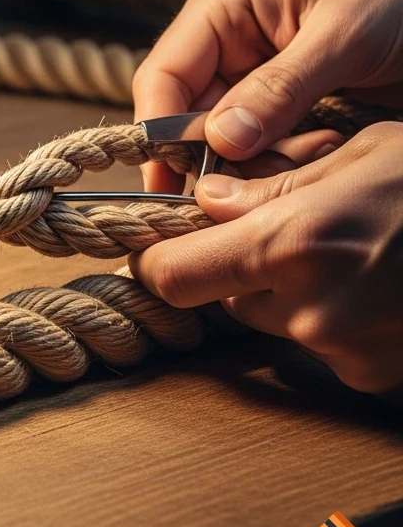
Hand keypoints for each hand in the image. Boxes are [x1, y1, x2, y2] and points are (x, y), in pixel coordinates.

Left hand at [129, 122, 402, 394]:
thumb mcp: (363, 150)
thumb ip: (273, 181)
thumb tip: (208, 198)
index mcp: (293, 243)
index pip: (171, 275)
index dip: (153, 259)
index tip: (152, 244)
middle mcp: (309, 309)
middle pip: (216, 298)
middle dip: (225, 265)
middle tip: (265, 228)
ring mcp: (344, 352)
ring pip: (265, 320)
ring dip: (278, 288)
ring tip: (336, 246)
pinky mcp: (373, 376)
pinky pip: (315, 344)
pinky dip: (323, 314)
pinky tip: (367, 280)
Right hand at [133, 0, 402, 192]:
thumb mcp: (345, 35)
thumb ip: (280, 88)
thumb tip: (221, 140)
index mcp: (221, 7)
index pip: (162, 76)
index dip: (161, 130)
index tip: (179, 180)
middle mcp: (222, 43)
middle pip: (183, 117)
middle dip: (217, 155)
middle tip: (252, 184)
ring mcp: (247, 76)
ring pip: (219, 141)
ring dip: (257, 162)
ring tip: (313, 154)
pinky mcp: (275, 105)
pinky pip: (256, 147)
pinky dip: (280, 162)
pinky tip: (322, 151)